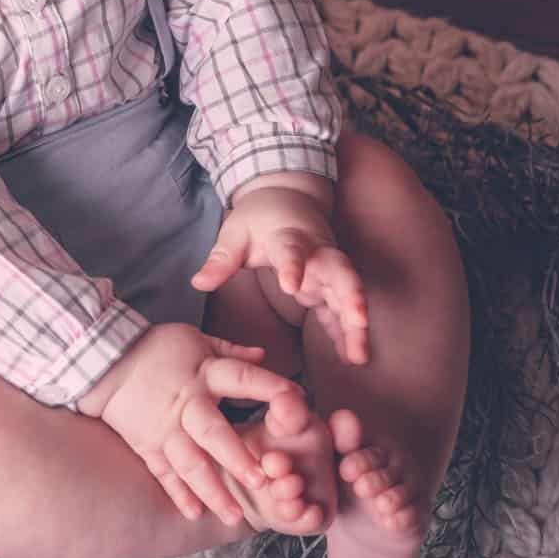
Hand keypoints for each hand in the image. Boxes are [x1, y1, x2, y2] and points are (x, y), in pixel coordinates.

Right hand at [96, 322, 306, 524]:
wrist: (102, 361)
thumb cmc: (155, 347)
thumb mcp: (195, 339)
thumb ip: (232, 352)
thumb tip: (265, 356)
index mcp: (204, 374)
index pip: (242, 379)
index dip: (271, 389)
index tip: (298, 404)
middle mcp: (186, 404)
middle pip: (213, 433)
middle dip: (237, 458)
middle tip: (262, 482)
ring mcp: (164, 429)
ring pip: (189, 463)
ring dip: (212, 490)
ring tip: (234, 516)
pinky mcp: (146, 445)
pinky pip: (163, 473)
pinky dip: (178, 494)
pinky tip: (195, 514)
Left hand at [190, 187, 369, 364]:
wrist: (288, 200)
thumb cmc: (259, 218)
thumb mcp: (235, 233)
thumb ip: (221, 259)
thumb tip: (198, 283)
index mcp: (288, 237)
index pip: (292, 251)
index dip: (293, 267)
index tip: (291, 286)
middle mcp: (317, 253)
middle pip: (341, 273)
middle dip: (351, 297)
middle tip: (358, 322)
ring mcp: (327, 270)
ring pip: (349, 295)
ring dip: (355, 324)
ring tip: (359, 356)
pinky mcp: (329, 284)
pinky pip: (340, 309)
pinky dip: (345, 331)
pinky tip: (351, 357)